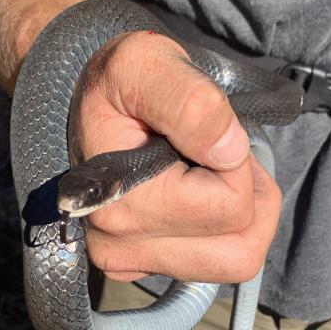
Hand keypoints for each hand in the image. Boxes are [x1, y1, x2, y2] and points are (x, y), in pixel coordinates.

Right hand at [72, 30, 281, 282]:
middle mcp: (119, 247)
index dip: (240, 163)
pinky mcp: (137, 265)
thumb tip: (230, 152)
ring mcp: (127, 262)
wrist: (80, 100)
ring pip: (234, 264)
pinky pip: (213, 267)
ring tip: (219, 173)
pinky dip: (222, 230)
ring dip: (243, 216)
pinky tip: (199, 193)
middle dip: (251, 196)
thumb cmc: (116, 81)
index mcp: (122, 204)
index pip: (231, 208)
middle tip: (226, 154)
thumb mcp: (146, 62)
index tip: (213, 131)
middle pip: (240, 250)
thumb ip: (191, 101)